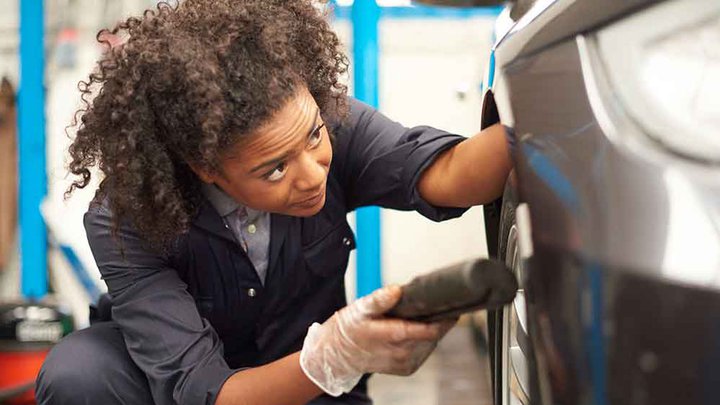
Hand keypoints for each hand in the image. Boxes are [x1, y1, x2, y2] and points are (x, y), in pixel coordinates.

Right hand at [299, 285, 455, 396]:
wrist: (338, 354)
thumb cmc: (350, 329)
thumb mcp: (361, 308)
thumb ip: (380, 300)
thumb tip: (396, 290)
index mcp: (393, 337)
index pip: (430, 331)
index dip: (444, 318)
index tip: (452, 305)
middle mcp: (402, 354)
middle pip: (434, 335)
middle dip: (436, 319)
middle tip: (432, 304)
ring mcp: (405, 363)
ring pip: (431, 343)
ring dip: (430, 329)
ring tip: (418, 316)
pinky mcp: (407, 368)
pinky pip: (424, 350)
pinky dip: (423, 339)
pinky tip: (413, 330)